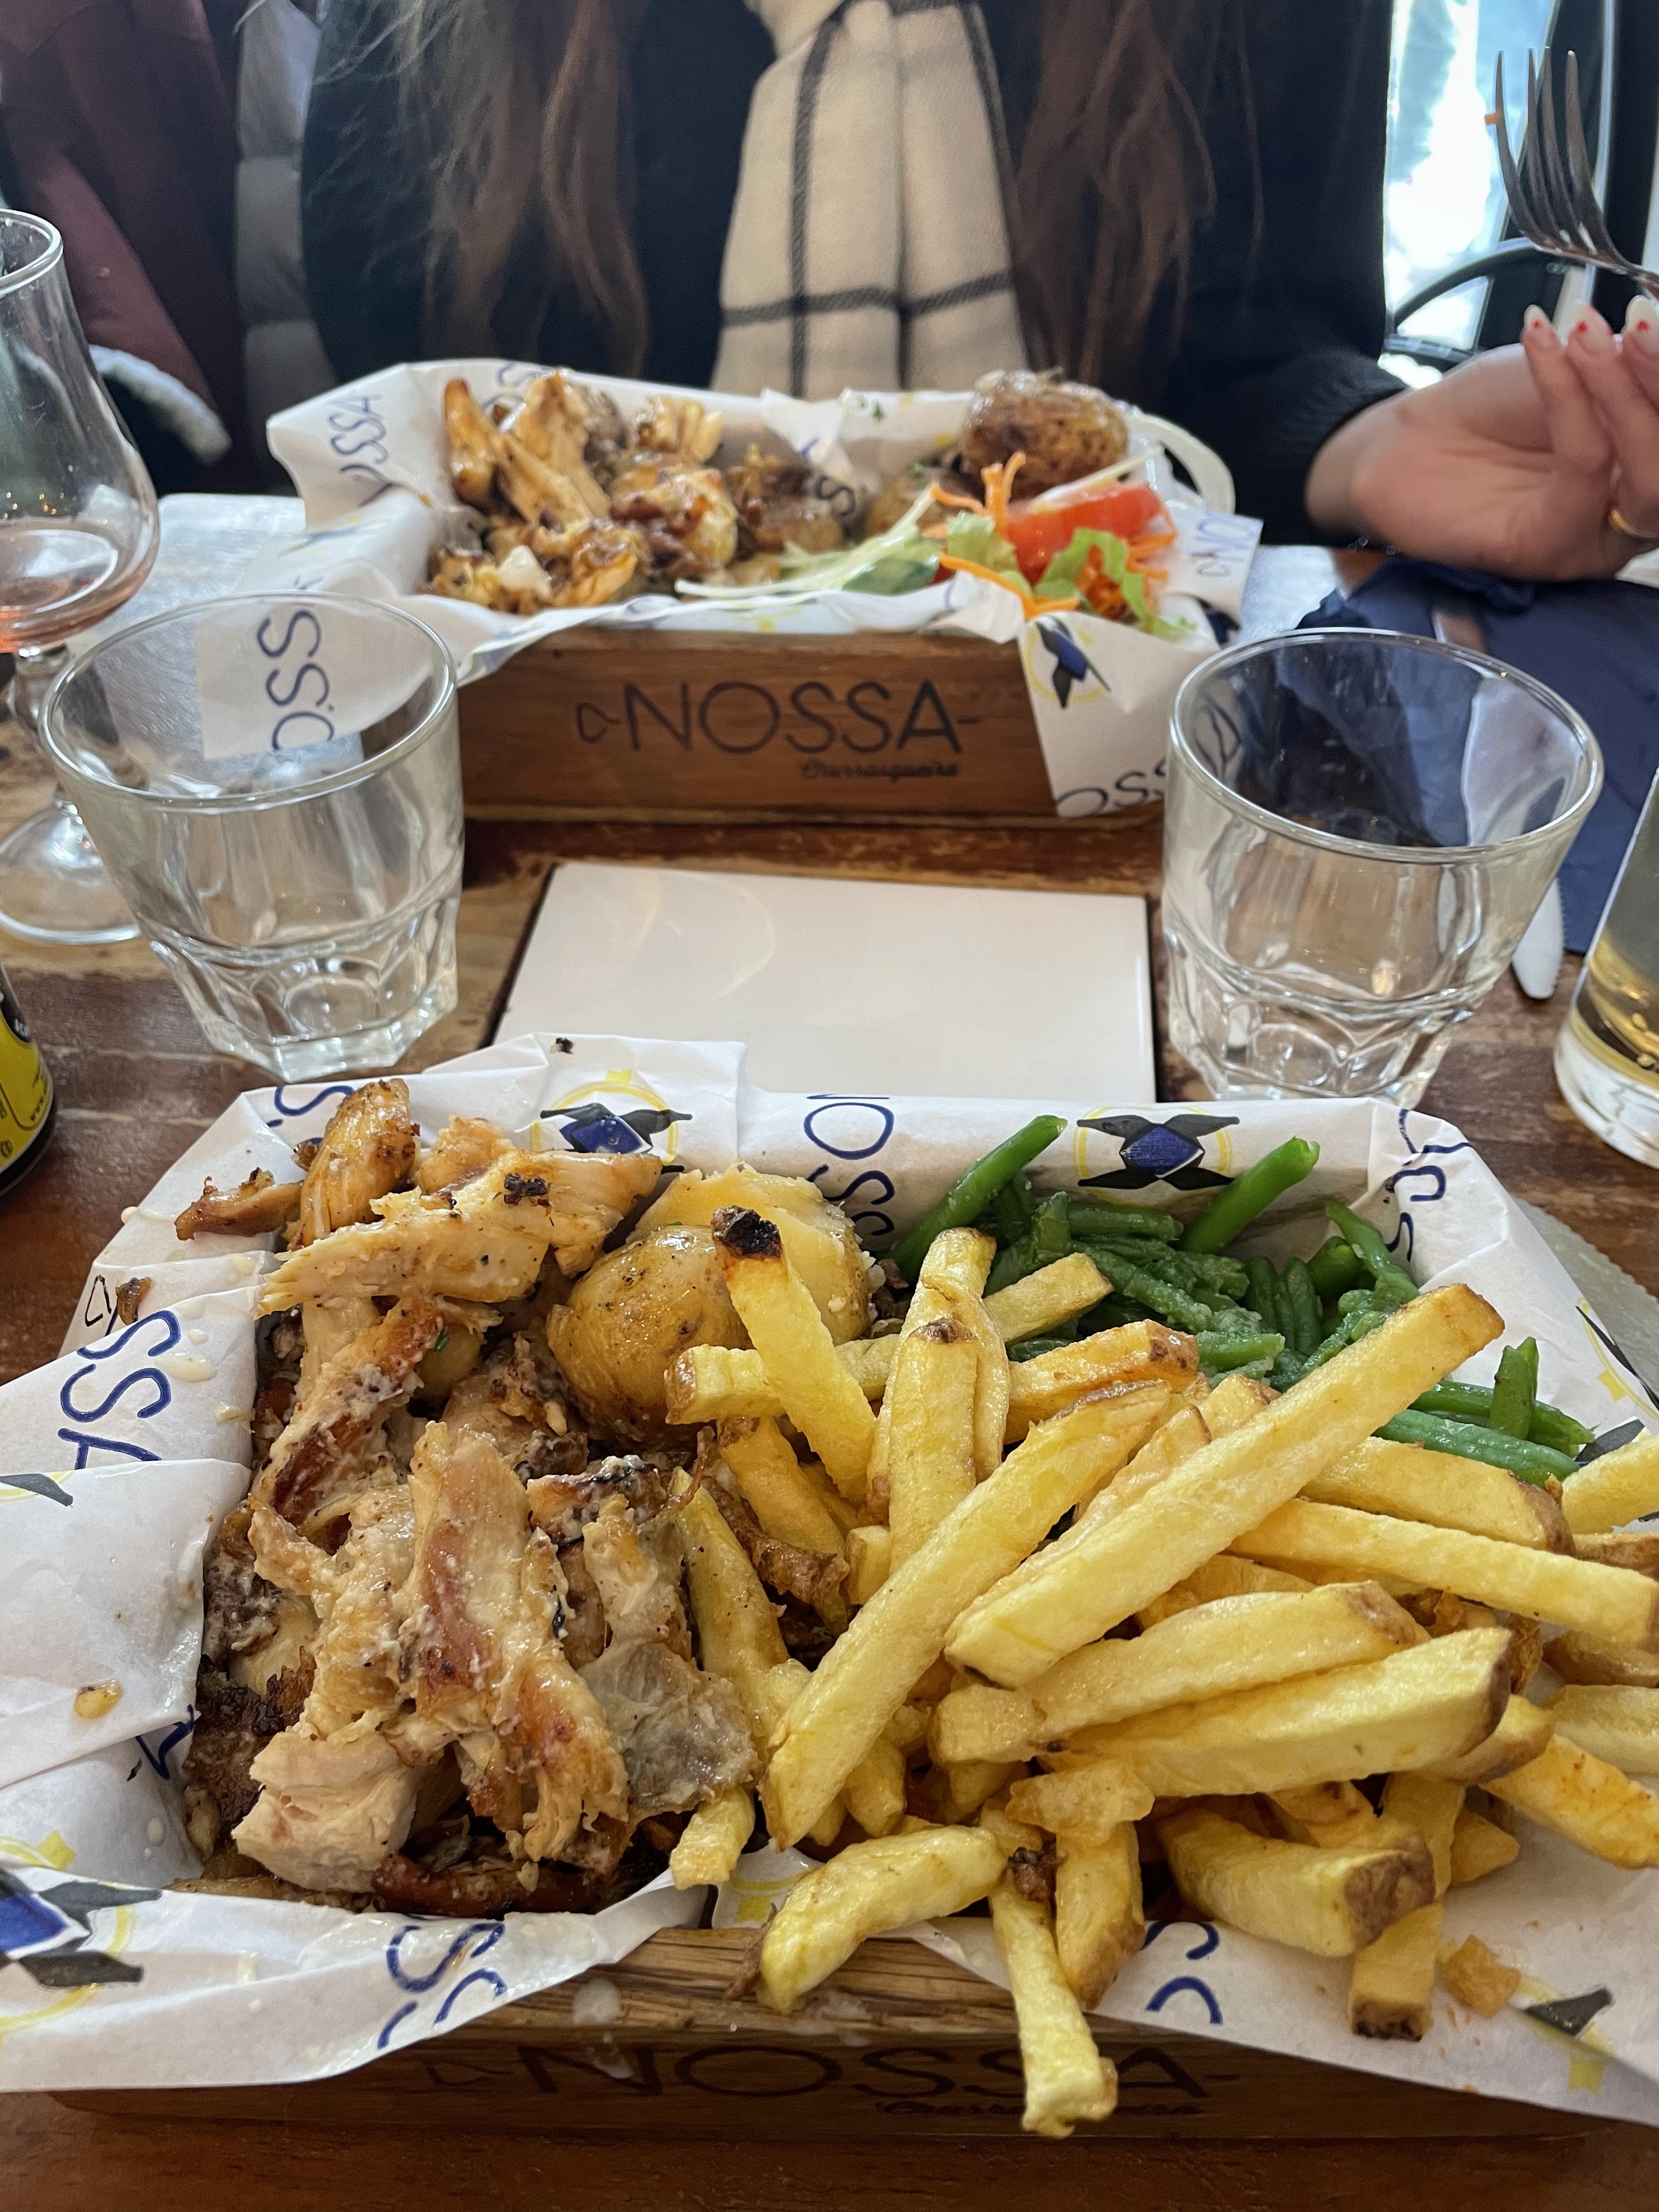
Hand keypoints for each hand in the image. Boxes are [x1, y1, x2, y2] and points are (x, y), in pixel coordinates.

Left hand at [1304, 298, 1658, 578]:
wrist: (1407, 443)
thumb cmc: (1491, 411)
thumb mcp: (1576, 368)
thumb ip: (1625, 365)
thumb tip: (1654, 331)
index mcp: (1645, 466)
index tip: (1649, 313)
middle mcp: (1632, 513)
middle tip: (1638, 324)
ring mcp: (1592, 540)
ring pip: (1650, 485)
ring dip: (1624, 397)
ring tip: (1584, 334)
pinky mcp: (1545, 553)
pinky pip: (1581, 477)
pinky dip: (1571, 406)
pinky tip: (1546, 351)